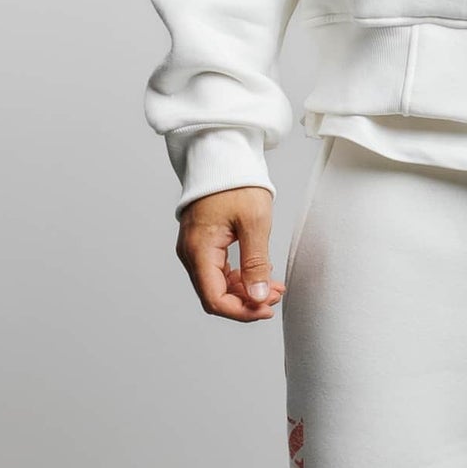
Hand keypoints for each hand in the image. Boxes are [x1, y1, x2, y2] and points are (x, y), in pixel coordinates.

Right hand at [177, 186, 282, 321]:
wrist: (222, 156)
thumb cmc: (236, 182)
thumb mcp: (254, 223)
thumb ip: (256, 263)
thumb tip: (257, 297)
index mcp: (199, 250)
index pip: (214, 299)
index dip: (241, 312)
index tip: (266, 309)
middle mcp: (190, 253)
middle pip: (214, 296)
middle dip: (246, 302)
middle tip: (275, 295)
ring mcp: (194, 249)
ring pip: (217, 285)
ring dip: (245, 292)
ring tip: (273, 286)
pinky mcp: (202, 244)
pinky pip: (217, 272)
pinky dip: (239, 278)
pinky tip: (260, 275)